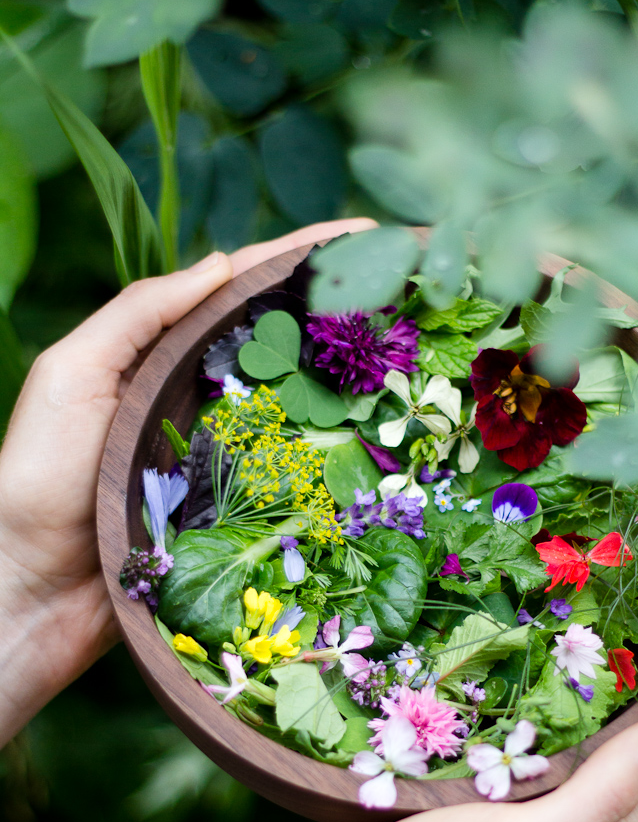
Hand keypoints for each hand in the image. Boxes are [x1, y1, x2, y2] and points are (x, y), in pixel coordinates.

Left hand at [0, 218, 376, 742]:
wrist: (32, 587)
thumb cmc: (39, 474)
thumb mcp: (74, 372)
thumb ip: (140, 313)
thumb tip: (223, 261)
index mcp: (165, 352)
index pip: (244, 288)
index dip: (306, 255)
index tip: (370, 234)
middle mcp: (203, 396)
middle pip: (284, 341)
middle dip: (345, 310)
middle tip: (414, 288)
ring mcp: (226, 454)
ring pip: (300, 405)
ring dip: (353, 378)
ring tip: (415, 350)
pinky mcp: (240, 512)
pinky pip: (296, 473)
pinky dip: (336, 453)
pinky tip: (380, 438)